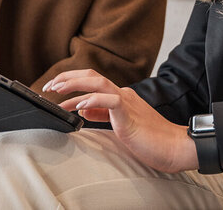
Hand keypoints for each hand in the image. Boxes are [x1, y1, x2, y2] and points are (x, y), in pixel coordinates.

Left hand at [44, 69, 198, 173]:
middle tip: (48, 86)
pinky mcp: (129, 113)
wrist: (174, 147)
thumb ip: (103, 116)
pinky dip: (92, 100)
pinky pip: (109, 100)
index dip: (71, 82)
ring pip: (97, 82)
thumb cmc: (150, 140)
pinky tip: (79, 106)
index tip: (54, 90)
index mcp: (120, 97)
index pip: (91, 82)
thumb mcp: (120, 126)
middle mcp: (122, 94)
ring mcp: (126, 101)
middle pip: (91, 75)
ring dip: (74, 84)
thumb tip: (83, 112)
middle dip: (67, 78)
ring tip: (56, 90)